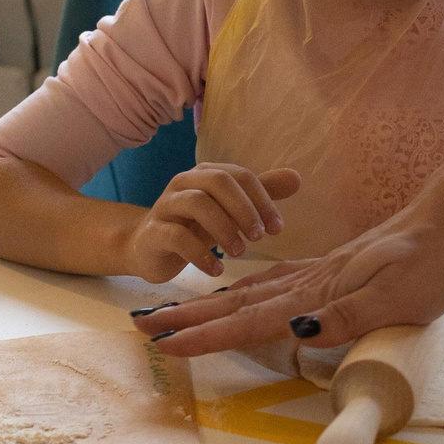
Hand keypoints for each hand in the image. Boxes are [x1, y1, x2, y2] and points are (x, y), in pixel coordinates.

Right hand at [122, 165, 300, 282]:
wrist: (147, 248)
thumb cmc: (194, 227)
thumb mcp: (229, 212)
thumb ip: (259, 195)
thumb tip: (296, 178)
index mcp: (205, 174)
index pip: (240, 175)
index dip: (262, 199)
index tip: (277, 228)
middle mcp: (184, 183)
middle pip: (217, 181)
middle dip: (244, 208)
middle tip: (259, 237)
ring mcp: (165, 206)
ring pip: (196, 203)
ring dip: (224, 228)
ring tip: (239, 252)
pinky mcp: (153, 232)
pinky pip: (176, 236)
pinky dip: (200, 254)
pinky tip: (216, 269)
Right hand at [143, 198, 443, 352]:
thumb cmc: (430, 264)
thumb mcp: (396, 298)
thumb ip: (346, 316)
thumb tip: (296, 331)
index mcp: (319, 292)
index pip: (255, 320)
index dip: (211, 336)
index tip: (170, 346)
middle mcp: (310, 282)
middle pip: (240, 304)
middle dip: (192, 319)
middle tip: (149, 329)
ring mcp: (319, 274)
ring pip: (252, 293)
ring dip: (212, 306)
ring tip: (177, 315)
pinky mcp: (333, 271)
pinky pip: (274, 286)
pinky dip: (246, 294)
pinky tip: (242, 297)